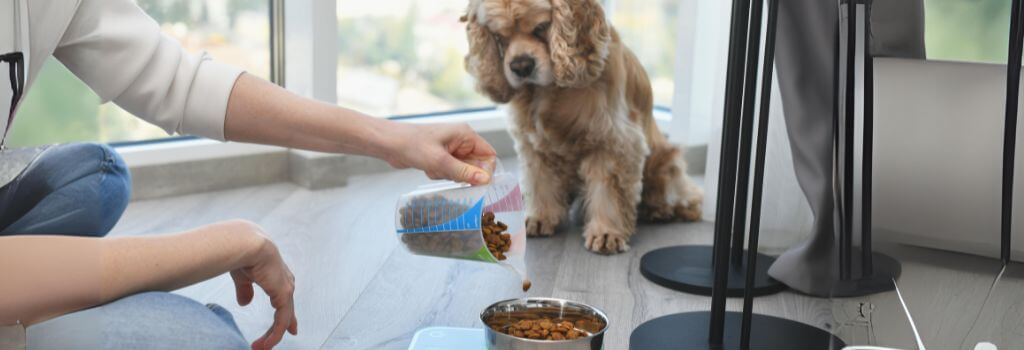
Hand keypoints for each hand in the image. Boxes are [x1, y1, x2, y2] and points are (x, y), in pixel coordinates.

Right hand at [229, 223, 297, 349]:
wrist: (245, 244)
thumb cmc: (242, 255)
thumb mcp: (243, 276)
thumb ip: (246, 290)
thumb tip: (245, 303)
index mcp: (276, 276)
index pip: (284, 299)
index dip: (286, 315)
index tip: (290, 328)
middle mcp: (285, 282)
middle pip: (286, 311)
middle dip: (281, 328)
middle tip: (270, 343)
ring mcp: (286, 289)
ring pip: (284, 318)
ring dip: (273, 335)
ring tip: (260, 347)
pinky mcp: (284, 294)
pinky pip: (282, 320)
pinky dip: (275, 333)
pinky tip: (267, 343)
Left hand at [385, 123, 497, 184]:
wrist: (388, 143)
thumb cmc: (412, 146)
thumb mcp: (439, 162)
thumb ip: (464, 172)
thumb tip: (486, 180)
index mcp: (465, 134)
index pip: (489, 155)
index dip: (485, 171)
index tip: (475, 183)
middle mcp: (461, 140)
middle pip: (476, 164)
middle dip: (462, 173)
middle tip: (447, 173)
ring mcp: (451, 148)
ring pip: (462, 170)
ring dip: (449, 175)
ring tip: (434, 168)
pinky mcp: (442, 156)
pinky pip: (450, 171)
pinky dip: (441, 174)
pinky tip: (428, 168)